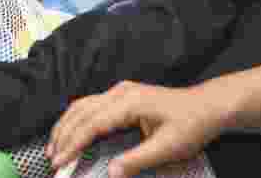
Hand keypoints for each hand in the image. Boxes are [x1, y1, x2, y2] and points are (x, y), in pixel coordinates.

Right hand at [45, 80, 232, 177]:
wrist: (208, 106)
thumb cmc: (191, 126)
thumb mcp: (168, 148)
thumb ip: (137, 160)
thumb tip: (110, 173)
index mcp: (129, 102)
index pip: (92, 123)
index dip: (73, 143)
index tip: (60, 161)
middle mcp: (120, 93)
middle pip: (81, 111)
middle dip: (63, 134)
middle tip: (51, 158)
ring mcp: (120, 91)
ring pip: (83, 105)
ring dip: (66, 125)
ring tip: (54, 146)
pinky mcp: (122, 95)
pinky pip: (91, 105)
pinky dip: (77, 119)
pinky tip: (72, 132)